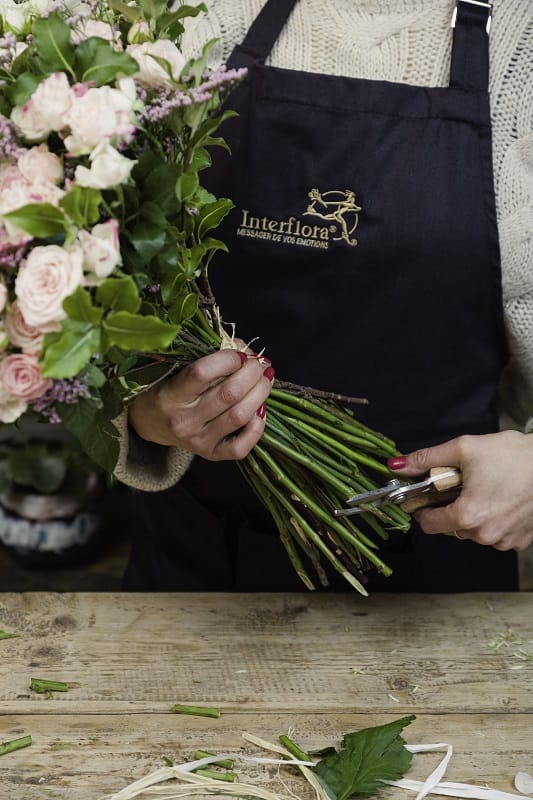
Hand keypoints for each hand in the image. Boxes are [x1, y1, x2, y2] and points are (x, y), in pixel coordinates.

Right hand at [128, 349, 274, 460]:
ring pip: (240, 416)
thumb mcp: (175, 368)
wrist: (149, 423)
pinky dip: (257, 426)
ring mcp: (198, 440)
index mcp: (170, 395)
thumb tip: (245, 349)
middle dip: (252, 373)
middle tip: (259, 363)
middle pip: (229, 394)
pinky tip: (259, 410)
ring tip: (264, 380)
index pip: (202, 373)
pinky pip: (241, 446)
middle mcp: (184, 421)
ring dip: (260, 393)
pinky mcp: (210, 454)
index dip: (229, 358)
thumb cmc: (165, 387)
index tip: (239, 352)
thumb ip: (207, 356)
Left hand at [387, 431, 532, 550]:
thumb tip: (398, 465)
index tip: (425, 498)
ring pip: (473, 531)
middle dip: (451, 507)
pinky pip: (495, 534)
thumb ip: (426, 459)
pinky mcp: (520, 541)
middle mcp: (485, 534)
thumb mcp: (464, 449)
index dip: (422, 509)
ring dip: (473, 514)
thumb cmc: (514, 456)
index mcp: (467, 515)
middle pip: (451, 527)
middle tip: (463, 484)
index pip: (429, 524)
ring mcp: (504, 540)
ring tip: (486, 489)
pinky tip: (502, 500)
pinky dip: (493, 520)